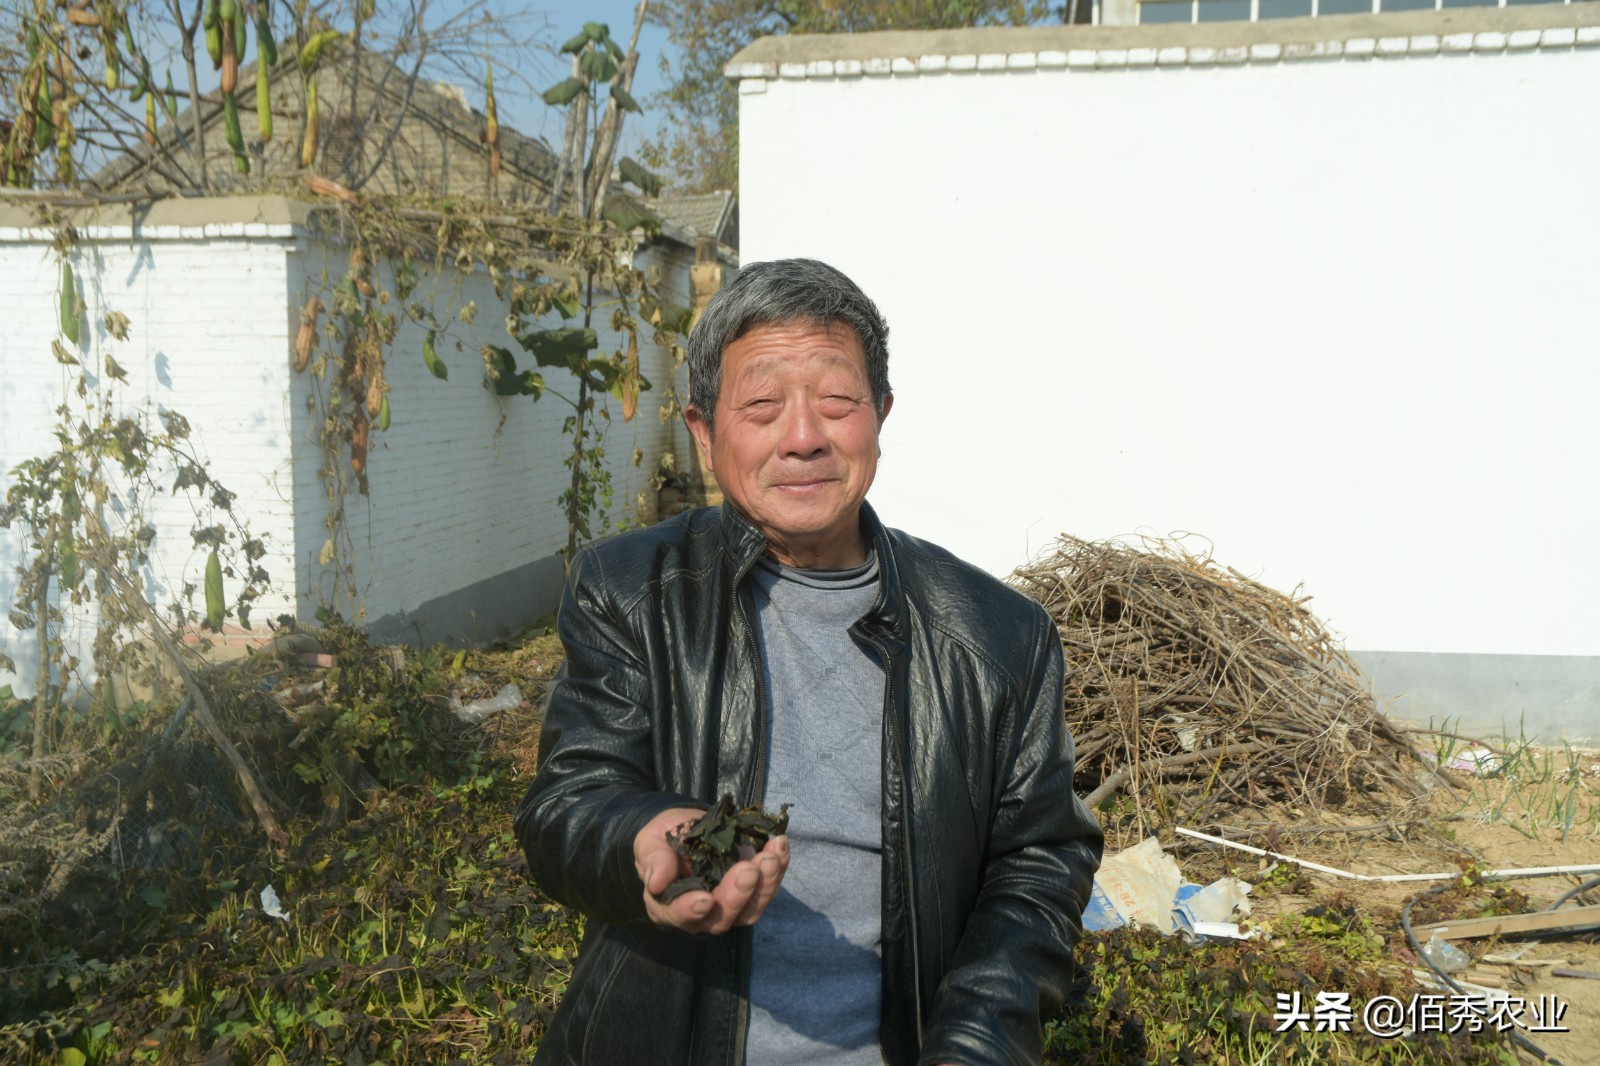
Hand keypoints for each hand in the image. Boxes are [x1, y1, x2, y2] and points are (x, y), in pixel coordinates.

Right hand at [633, 806, 789, 934]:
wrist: (685, 828)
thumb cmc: (662, 839)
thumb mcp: (650, 842)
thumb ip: (654, 860)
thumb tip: (657, 882)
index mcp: (668, 905)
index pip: (679, 915)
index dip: (690, 910)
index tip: (704, 899)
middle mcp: (700, 914)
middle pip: (721, 918)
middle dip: (738, 895)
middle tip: (749, 868)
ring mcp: (729, 905)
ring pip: (750, 909)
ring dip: (765, 885)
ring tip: (771, 855)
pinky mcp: (750, 891)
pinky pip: (767, 888)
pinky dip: (778, 869)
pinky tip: (780, 846)